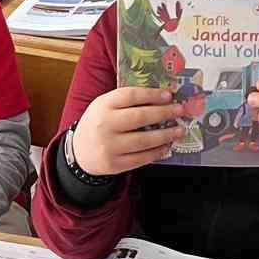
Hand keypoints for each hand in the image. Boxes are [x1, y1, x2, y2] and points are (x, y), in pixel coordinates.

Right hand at [70, 86, 184, 176]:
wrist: (78, 152)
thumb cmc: (98, 123)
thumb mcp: (105, 105)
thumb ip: (127, 101)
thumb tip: (161, 97)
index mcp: (103, 105)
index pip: (130, 96)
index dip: (151, 94)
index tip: (168, 95)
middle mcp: (105, 125)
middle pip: (139, 117)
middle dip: (164, 113)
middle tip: (180, 111)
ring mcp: (109, 146)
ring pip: (143, 140)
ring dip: (165, 135)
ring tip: (179, 130)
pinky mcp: (114, 164)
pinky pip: (140, 158)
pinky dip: (156, 153)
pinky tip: (166, 147)